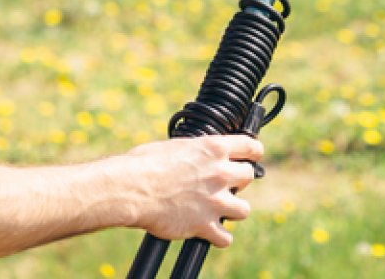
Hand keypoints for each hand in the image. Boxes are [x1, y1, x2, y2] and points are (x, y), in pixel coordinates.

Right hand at [122, 135, 263, 247]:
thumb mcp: (174, 146)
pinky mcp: (205, 224)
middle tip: (224, 185)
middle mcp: (220, 173)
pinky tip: (209, 233)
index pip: (250, 147)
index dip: (252, 153)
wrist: (132, 188)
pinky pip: (225, 238)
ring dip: (233, 211)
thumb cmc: (144, 164)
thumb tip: (194, 156)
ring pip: (244, 210)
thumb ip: (194, 152)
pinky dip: (218, 238)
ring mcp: (216, 200)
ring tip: (219, 210)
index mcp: (213, 149)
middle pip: (249, 177)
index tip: (251, 157)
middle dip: (239, 181)